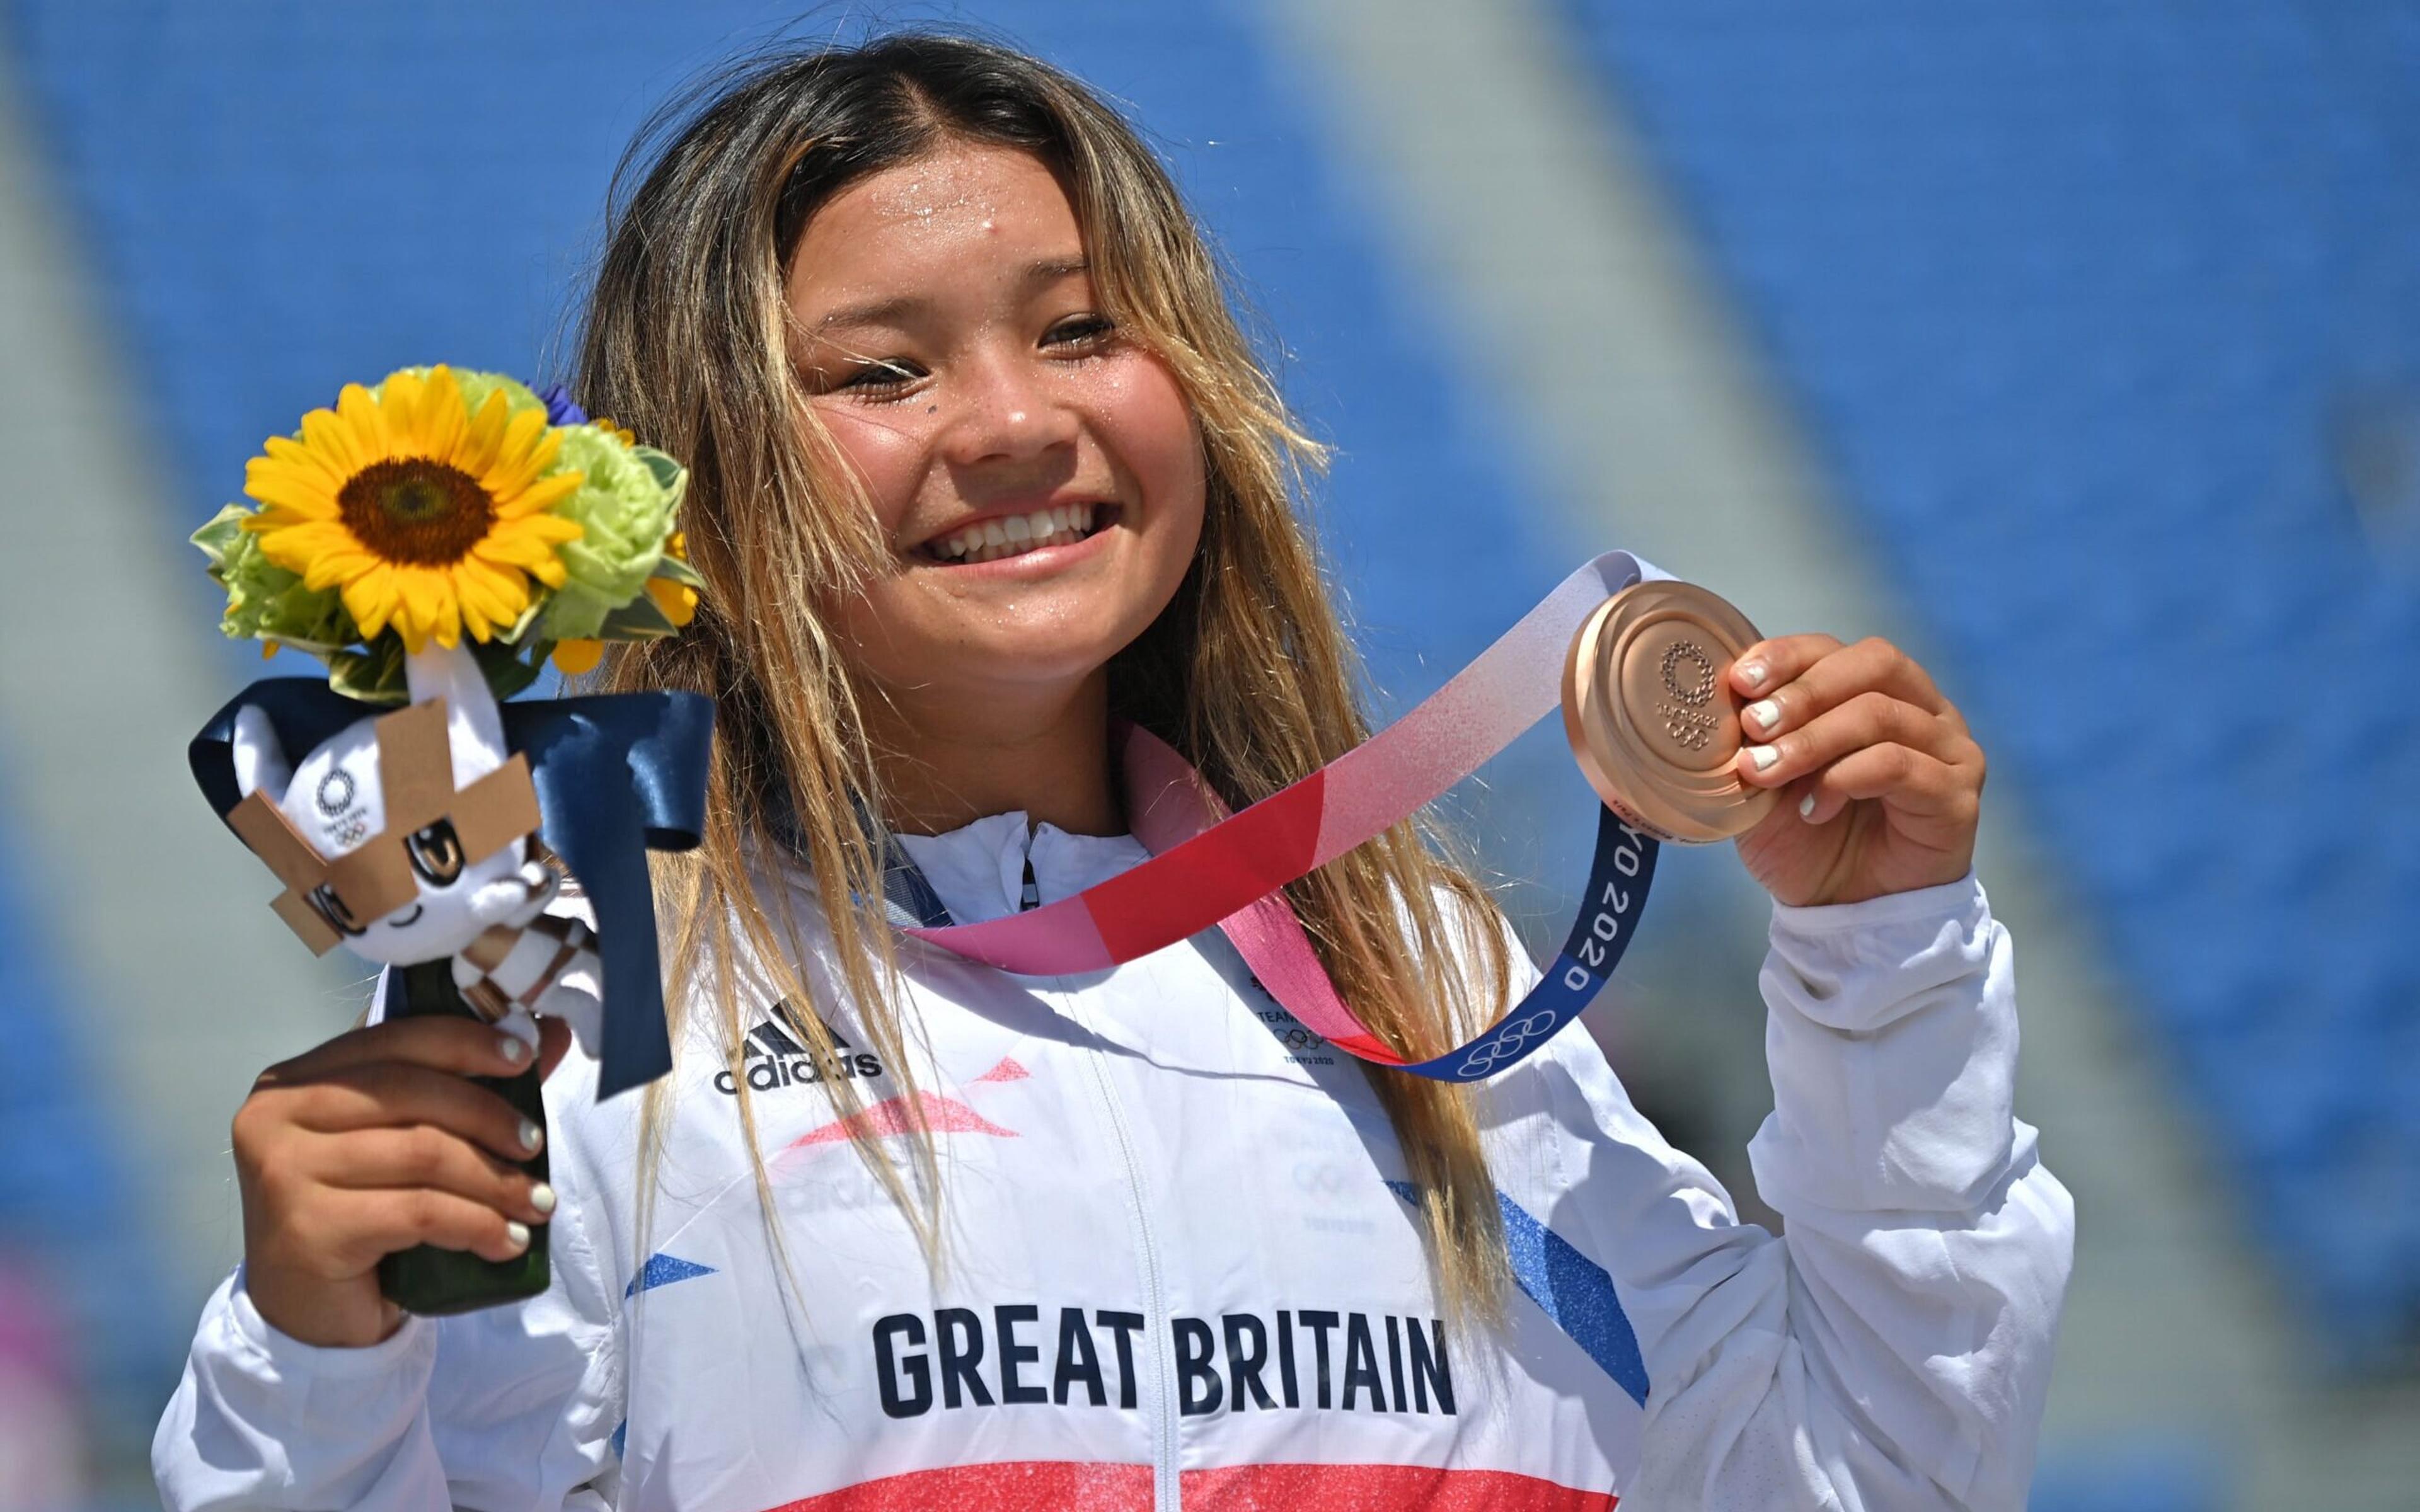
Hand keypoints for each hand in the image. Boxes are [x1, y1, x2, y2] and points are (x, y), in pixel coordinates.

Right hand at [231, 1014, 572, 1347]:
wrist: (307, 1312)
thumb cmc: (358, 1215)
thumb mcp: (405, 1140)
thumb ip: (465, 1084)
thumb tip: (547, 1033)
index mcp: (296, 1080)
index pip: (394, 1040)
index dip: (465, 1042)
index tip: (523, 1058)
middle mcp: (276, 1116)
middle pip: (412, 1093)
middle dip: (489, 1117)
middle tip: (536, 1145)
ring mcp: (284, 1171)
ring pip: (422, 1153)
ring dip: (494, 1180)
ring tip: (536, 1202)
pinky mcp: (307, 1227)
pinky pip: (419, 1212)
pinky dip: (476, 1224)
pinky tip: (506, 1241)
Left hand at [1726, 635, 1984, 906]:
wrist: (1844, 913)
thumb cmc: (1806, 840)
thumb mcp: (1765, 785)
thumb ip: (1755, 741)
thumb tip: (1724, 699)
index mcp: (1876, 691)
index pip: (1834, 650)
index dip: (1786, 657)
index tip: (1741, 682)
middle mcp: (1923, 709)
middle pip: (1874, 663)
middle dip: (1803, 690)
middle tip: (1755, 724)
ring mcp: (1948, 749)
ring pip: (1882, 714)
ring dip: (1813, 739)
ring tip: (1766, 771)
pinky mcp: (1957, 795)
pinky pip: (1900, 765)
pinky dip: (1845, 779)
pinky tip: (1813, 809)